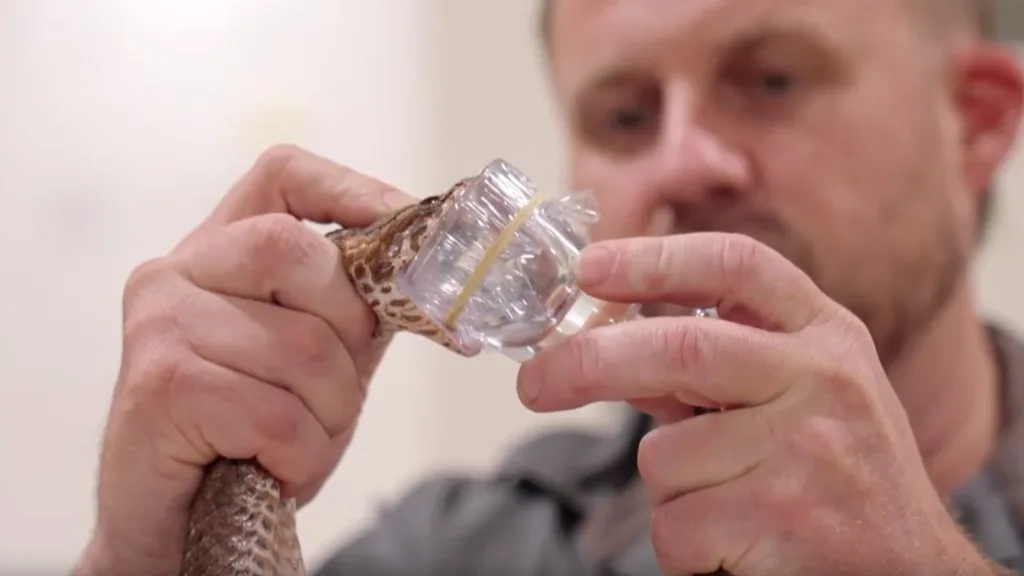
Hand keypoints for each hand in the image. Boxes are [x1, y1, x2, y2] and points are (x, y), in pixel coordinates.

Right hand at [77, 145, 415, 575]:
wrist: (173, 521)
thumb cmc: (249, 434)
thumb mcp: (315, 359)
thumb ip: (356, 309)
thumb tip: (438, 279)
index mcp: (218, 251)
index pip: (284, 174)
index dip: (354, 190)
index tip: (407, 224)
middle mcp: (177, 272)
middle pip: (299, 253)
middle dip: (347, 332)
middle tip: (335, 391)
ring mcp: (161, 323)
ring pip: (304, 348)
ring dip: (328, 416)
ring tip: (295, 443)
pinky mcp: (160, 386)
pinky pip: (280, 415)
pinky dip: (302, 456)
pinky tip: (273, 468)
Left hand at [516, 232, 988, 574]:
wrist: (913, 571)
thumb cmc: (839, 473)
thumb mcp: (798, 395)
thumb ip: (715, 365)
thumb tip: (603, 345)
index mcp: (824, 333)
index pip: (737, 265)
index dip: (654, 258)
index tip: (589, 266)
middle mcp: (823, 378)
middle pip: (680, 350)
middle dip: (589, 364)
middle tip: (535, 383)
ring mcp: (808, 447)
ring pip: (665, 458)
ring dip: (669, 490)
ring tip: (727, 504)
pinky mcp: (784, 516)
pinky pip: (676, 525)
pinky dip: (681, 544)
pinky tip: (735, 545)